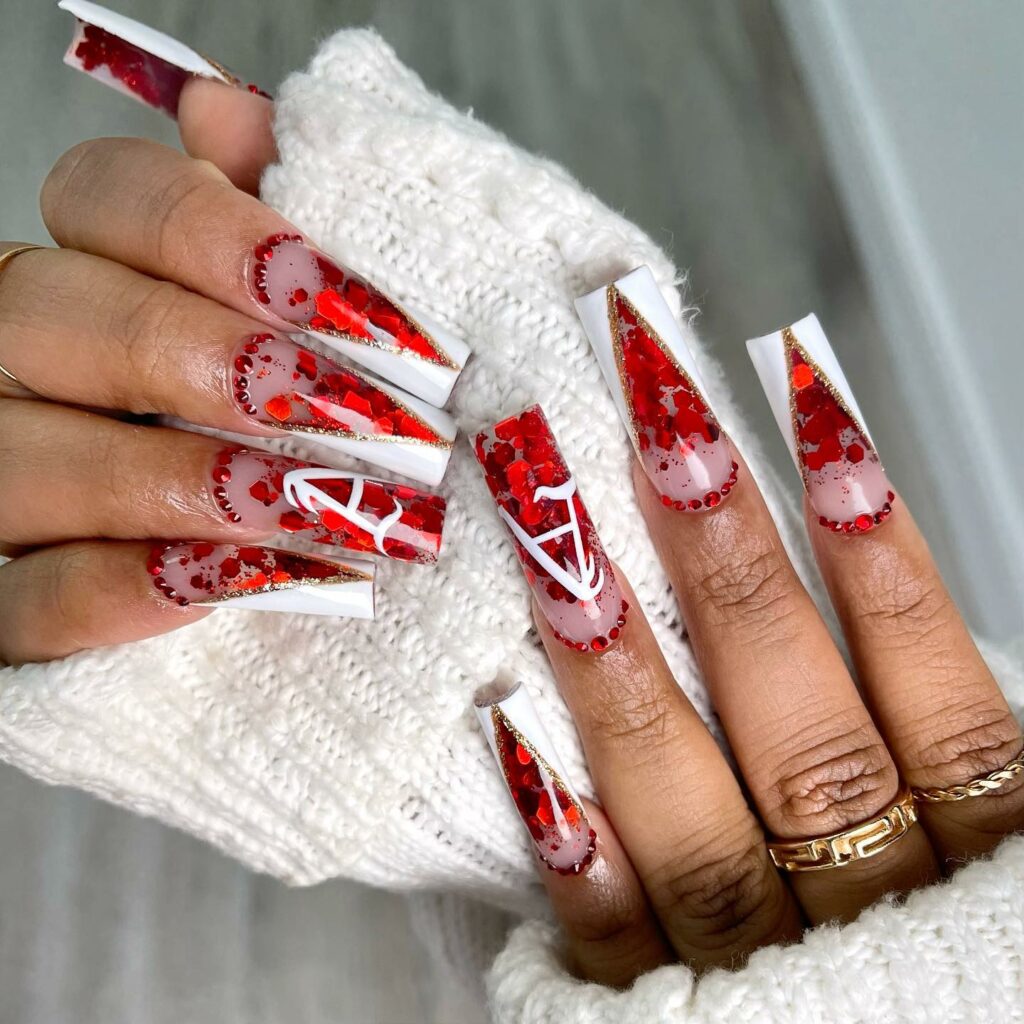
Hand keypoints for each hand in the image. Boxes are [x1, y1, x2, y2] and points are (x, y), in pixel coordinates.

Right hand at [0, 77, 456, 662]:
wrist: (352, 560)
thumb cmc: (348, 425)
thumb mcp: (332, 315)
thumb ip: (278, 210)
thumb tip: (222, 105)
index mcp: (104, 271)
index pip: (101, 195)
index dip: (203, 230)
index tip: (319, 287)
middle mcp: (31, 361)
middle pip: (42, 313)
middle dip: (190, 356)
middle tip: (324, 403)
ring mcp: (11, 479)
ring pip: (18, 458)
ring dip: (167, 478)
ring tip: (302, 501)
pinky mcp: (20, 600)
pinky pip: (26, 600)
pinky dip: (123, 589)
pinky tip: (237, 578)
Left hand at [473, 293, 1023, 986]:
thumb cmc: (940, 948)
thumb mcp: (970, 825)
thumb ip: (911, 719)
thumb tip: (835, 540)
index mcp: (978, 866)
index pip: (942, 700)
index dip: (884, 561)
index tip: (817, 420)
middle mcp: (874, 917)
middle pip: (809, 738)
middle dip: (734, 573)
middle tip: (661, 429)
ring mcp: (766, 978)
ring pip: (704, 828)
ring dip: (627, 681)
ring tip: (562, 545)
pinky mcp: (667, 1019)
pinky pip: (622, 949)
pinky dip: (580, 855)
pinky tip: (519, 748)